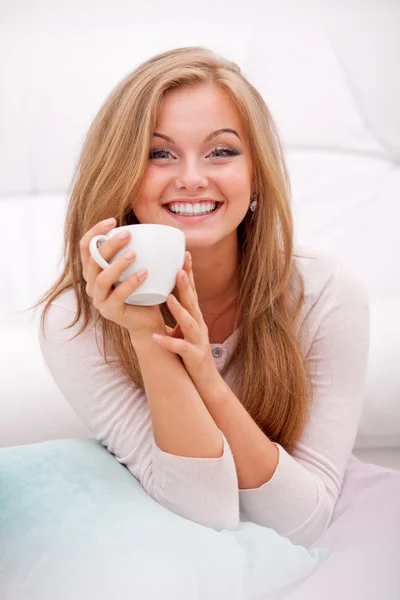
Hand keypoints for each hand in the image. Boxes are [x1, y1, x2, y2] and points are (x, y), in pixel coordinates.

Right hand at [80, 218, 164, 338]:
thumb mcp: (134, 267)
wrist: (146, 320)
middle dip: (109, 245)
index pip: (85, 247)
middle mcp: (91, 284)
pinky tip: (143, 273)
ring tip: (134, 254)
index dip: (95, 231)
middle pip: (93, 260)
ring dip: (117, 264)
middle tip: (127, 235)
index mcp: (93, 271)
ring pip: (102, 279)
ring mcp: (99, 299)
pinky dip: (130, 283)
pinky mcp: (110, 312)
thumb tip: (149, 225)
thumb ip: (133, 249)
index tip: (113, 221)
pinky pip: (117, 296)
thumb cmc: (141, 290)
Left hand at [152, 252, 218, 386]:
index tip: (184, 254)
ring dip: (180, 309)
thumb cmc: (191, 353)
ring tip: (169, 297)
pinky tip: (155, 337)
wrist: (206, 382)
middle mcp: (199, 325)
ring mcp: (198, 340)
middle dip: (187, 285)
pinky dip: (168, 342)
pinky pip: (180, 348)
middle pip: (193, 301)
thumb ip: (179, 314)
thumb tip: (164, 294)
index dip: (189, 273)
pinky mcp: (194, 356)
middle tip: (179, 267)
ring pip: (190, 322)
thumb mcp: (185, 330)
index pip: (192, 291)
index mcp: (195, 318)